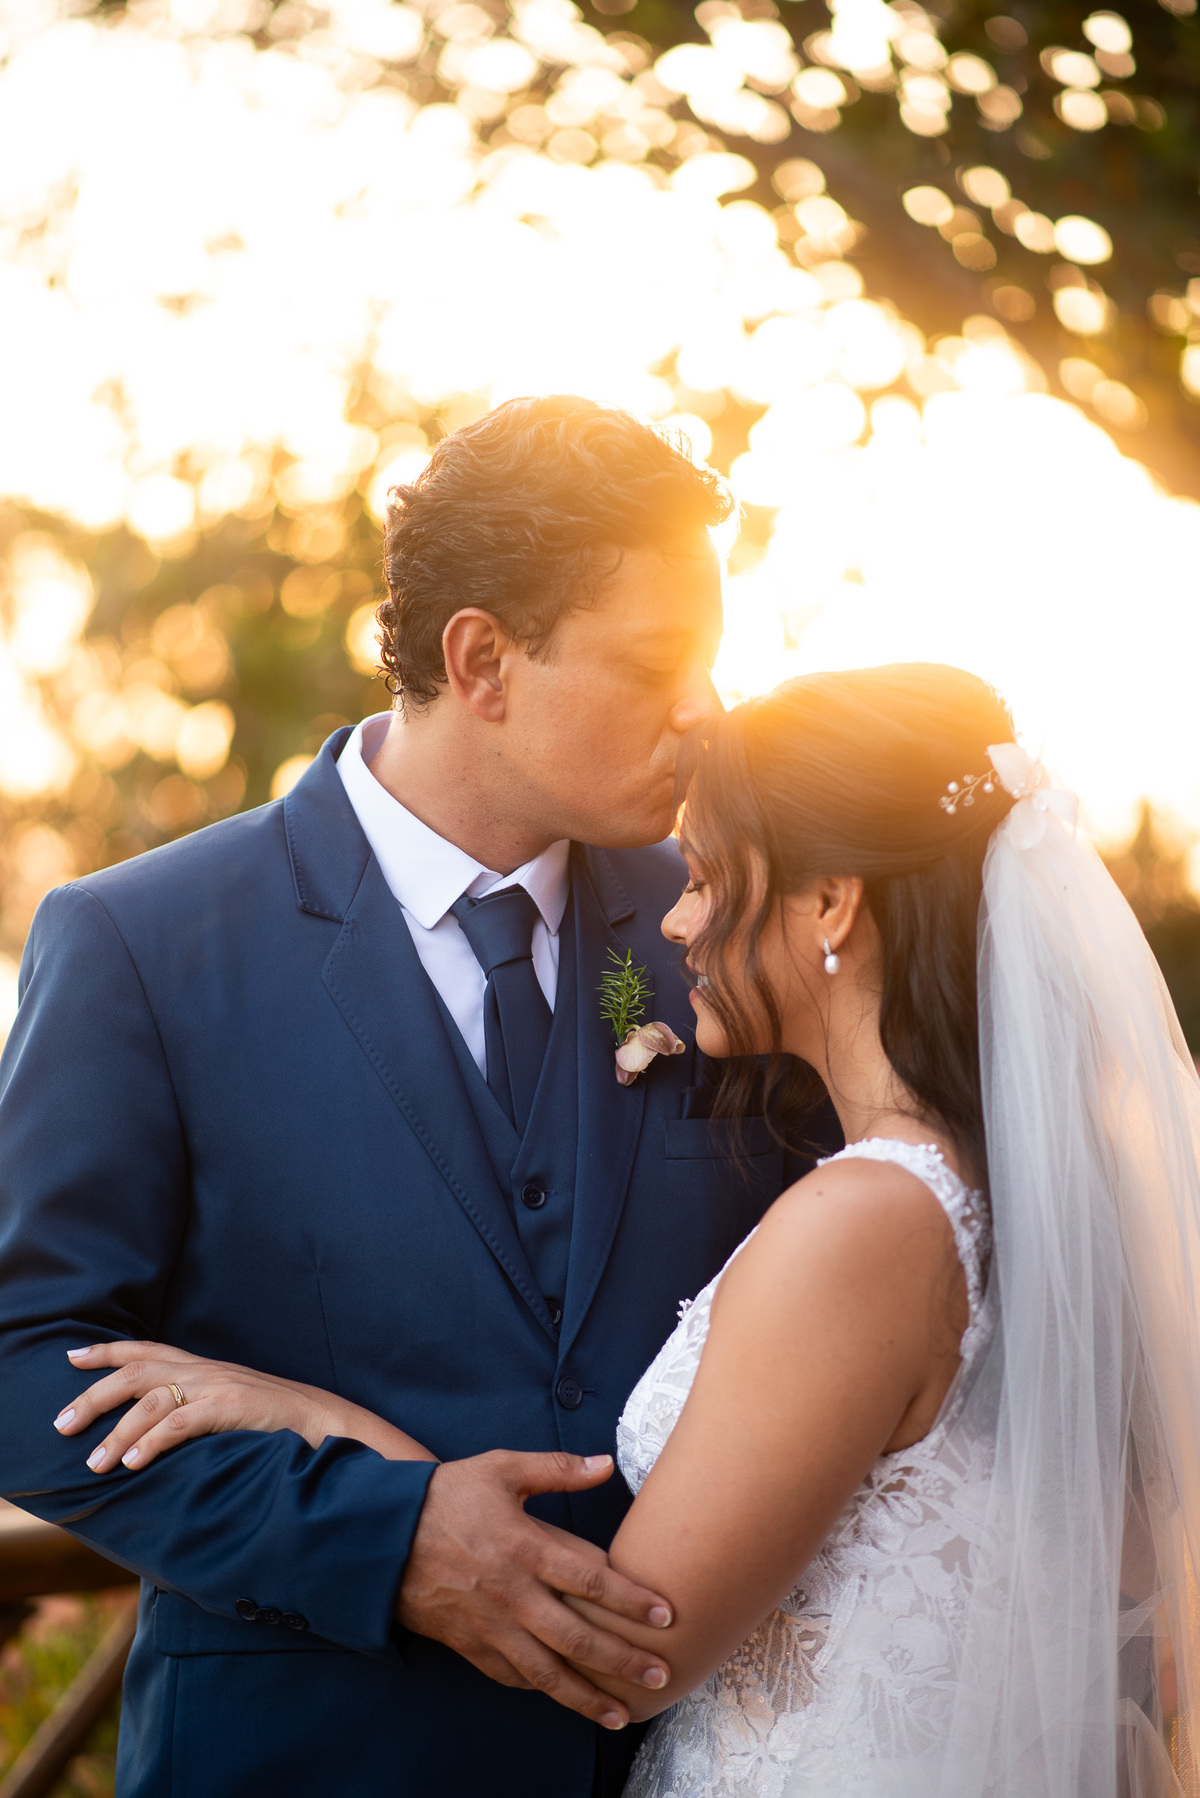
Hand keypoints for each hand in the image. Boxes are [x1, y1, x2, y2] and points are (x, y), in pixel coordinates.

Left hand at [53, 1341, 352, 1472]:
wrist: (324, 1424)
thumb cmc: (272, 1423)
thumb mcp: (227, 1404)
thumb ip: (193, 1407)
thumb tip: (151, 1430)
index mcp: (202, 1367)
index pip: (146, 1349)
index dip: (107, 1351)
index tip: (72, 1357)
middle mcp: (205, 1370)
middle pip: (136, 1372)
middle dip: (93, 1396)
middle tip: (62, 1425)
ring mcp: (219, 1386)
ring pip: (152, 1398)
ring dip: (117, 1431)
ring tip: (94, 1463)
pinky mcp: (233, 1407)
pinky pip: (182, 1421)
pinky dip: (152, 1440)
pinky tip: (133, 1461)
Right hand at [397, 1449, 673, 1730]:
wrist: (382, 1535)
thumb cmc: (447, 1496)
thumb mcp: (501, 1469)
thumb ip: (556, 1470)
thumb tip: (605, 1464)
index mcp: (524, 1547)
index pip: (590, 1578)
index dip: (630, 1599)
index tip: (666, 1615)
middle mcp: (512, 1594)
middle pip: (576, 1636)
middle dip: (621, 1660)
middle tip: (660, 1675)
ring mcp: (490, 1625)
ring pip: (546, 1672)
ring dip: (586, 1696)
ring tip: (621, 1714)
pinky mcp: (470, 1644)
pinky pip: (512, 1675)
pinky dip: (541, 1690)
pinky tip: (565, 1698)